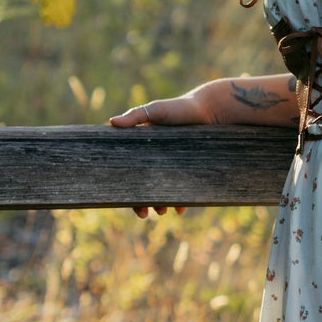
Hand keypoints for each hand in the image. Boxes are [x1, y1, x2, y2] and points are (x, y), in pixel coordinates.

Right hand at [108, 92, 210, 215]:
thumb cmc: (178, 108)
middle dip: (144, 201)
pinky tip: (181, 209)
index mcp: (142, 149)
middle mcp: (156, 160)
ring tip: (163, 211)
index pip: (130, 171)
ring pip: (164, 191)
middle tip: (145, 214)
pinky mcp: (190, 170)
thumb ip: (135, 116)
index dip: (126, 186)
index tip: (124, 200)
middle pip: (145, 186)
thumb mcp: (155, 110)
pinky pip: (183, 190)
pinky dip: (182, 200)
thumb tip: (111, 122)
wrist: (209, 110)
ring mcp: (173, 167)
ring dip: (161, 203)